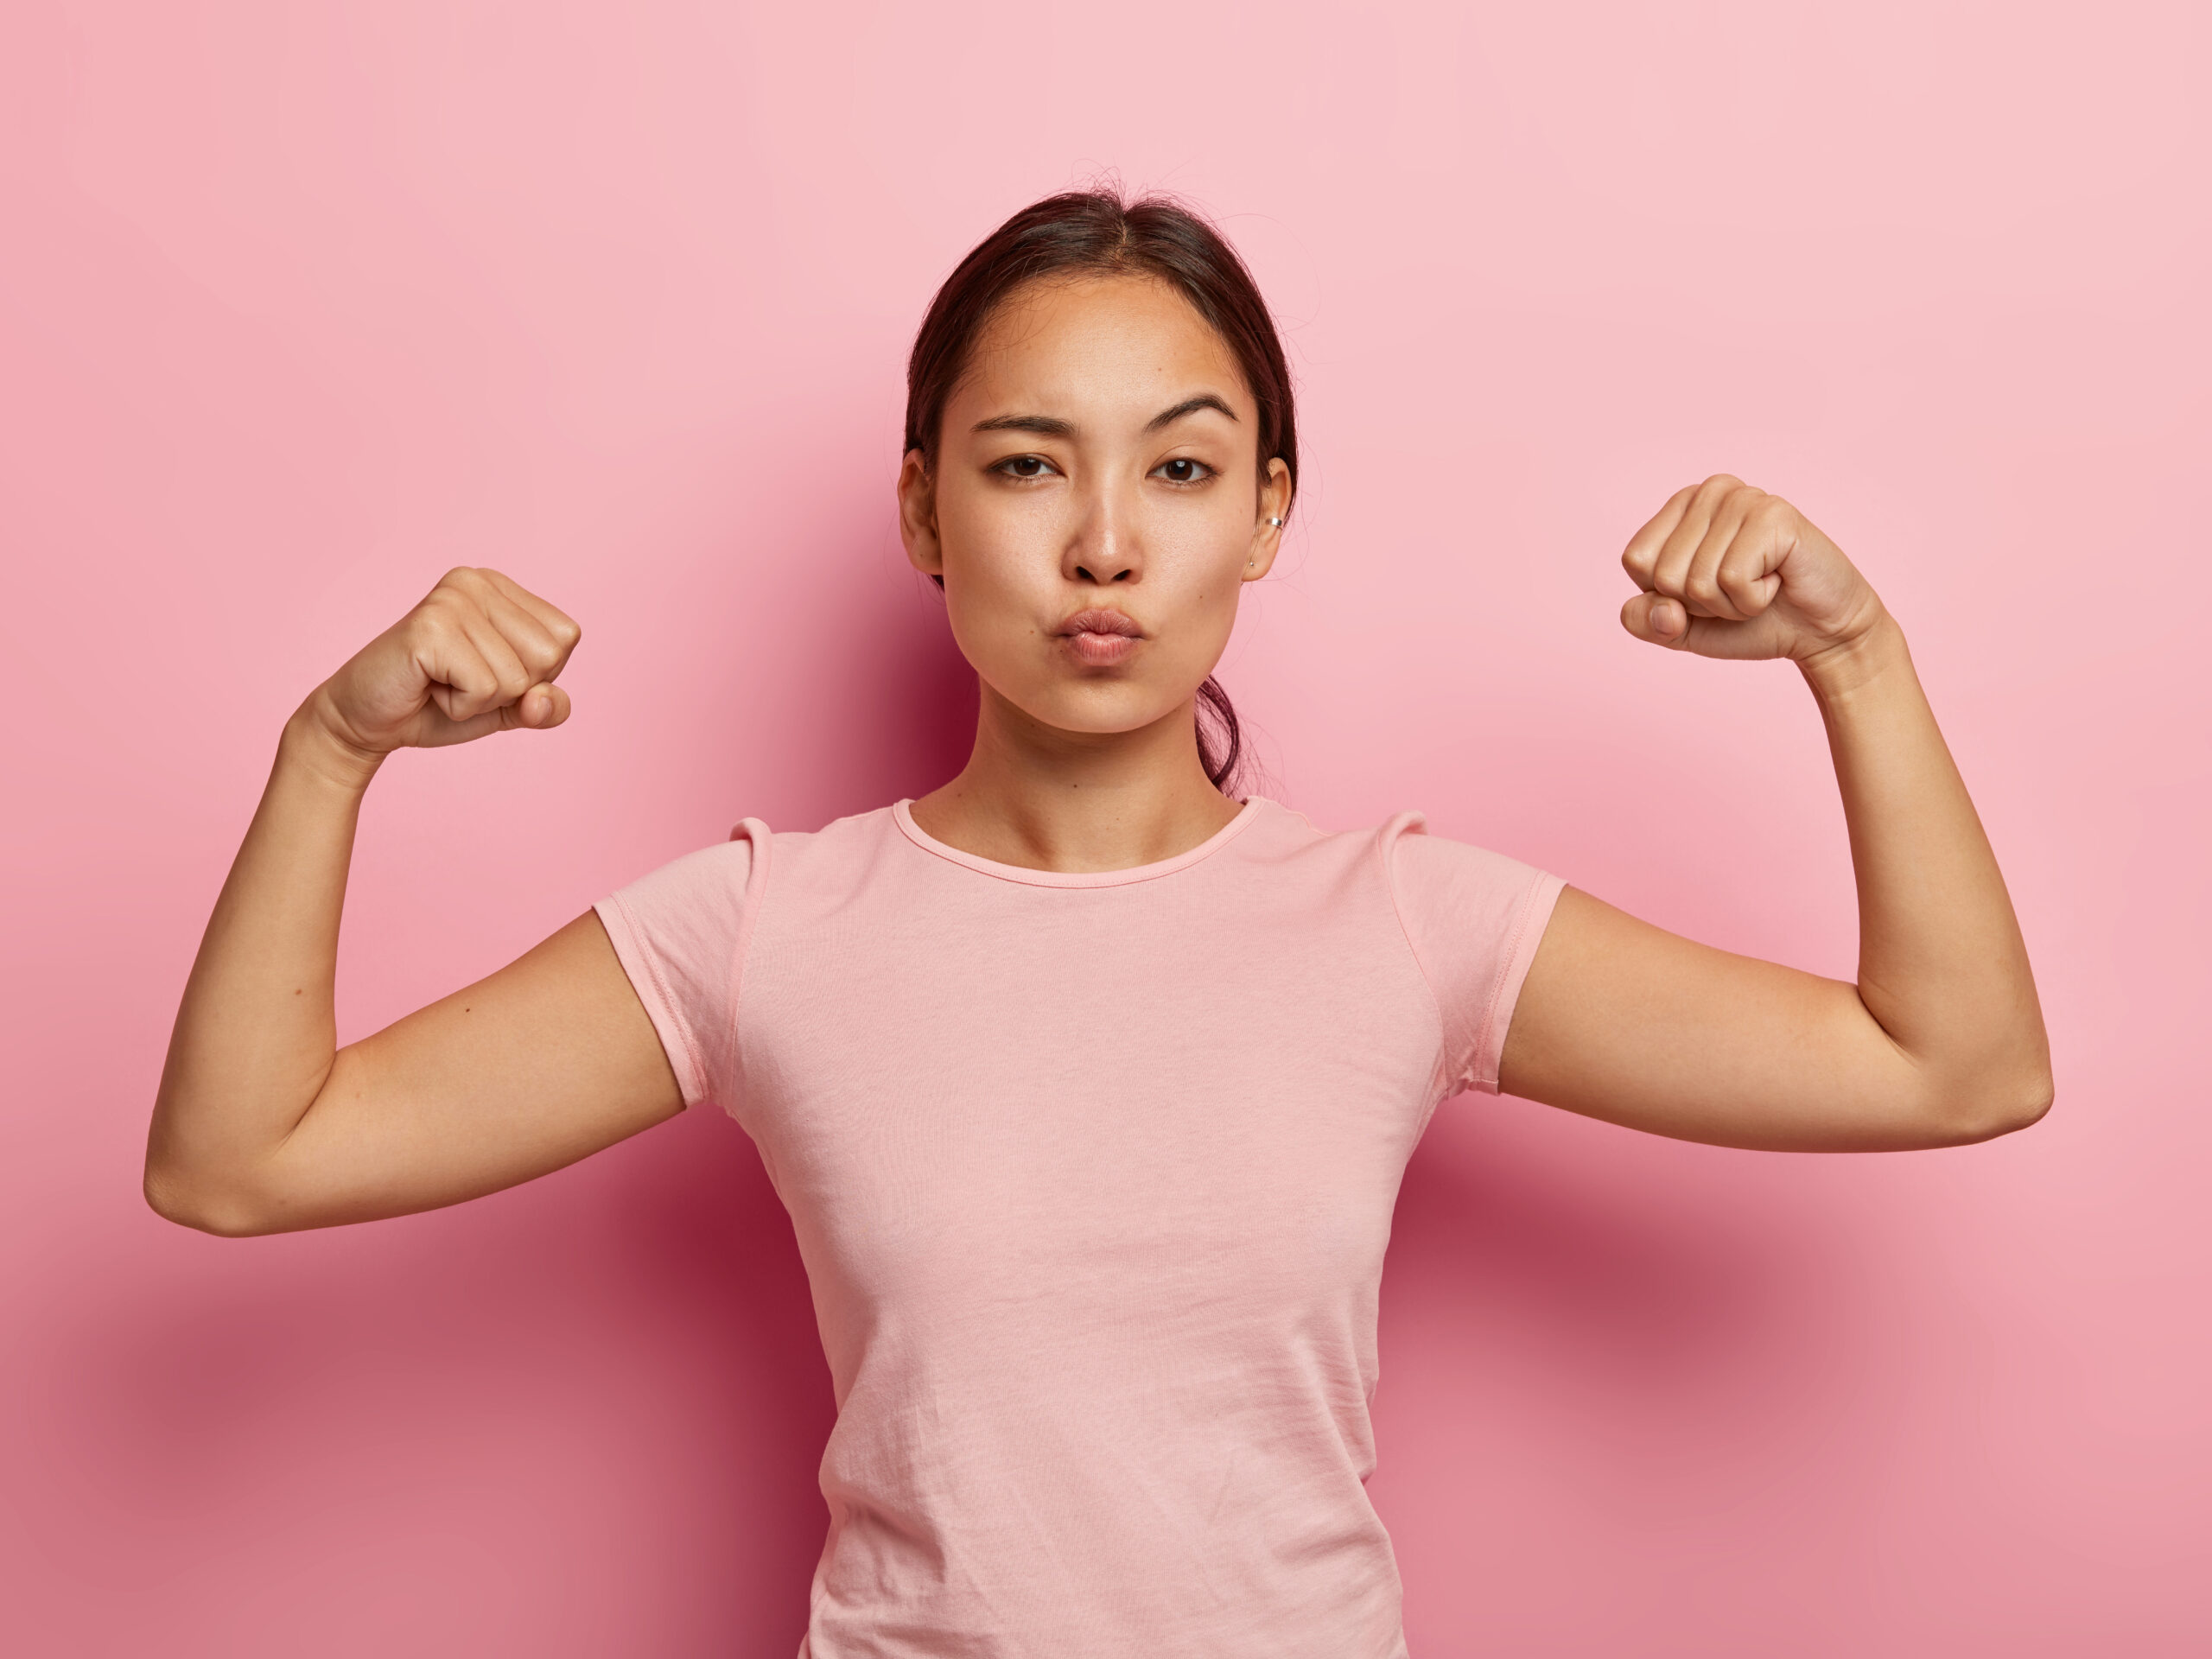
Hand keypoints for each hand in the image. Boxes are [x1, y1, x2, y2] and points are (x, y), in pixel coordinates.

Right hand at [301, 567, 581, 765]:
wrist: (367, 720)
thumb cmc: (437, 706)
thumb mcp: (508, 708)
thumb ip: (545, 707)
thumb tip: (544, 701)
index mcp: (500, 587)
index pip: (566, 637)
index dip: (535, 674)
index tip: (484, 670)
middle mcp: (476, 580)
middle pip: (549, 656)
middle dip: (510, 689)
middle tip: (458, 679)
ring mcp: (452, 599)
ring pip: (518, 678)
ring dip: (481, 700)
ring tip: (440, 682)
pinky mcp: (431, 627)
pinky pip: (485, 688)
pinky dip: (460, 706)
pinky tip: (427, 687)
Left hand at [1620, 476, 1885, 663]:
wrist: (1820, 631)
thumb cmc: (1750, 622)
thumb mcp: (1683, 629)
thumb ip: (1647, 622)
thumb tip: (1661, 609)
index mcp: (1679, 506)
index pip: (1635, 560)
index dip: (1666, 595)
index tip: (1708, 590)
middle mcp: (1708, 491)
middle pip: (1664, 574)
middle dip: (1701, 604)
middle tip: (1740, 590)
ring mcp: (1742, 497)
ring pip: (1697, 580)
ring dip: (1730, 604)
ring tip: (1761, 584)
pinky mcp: (1773, 514)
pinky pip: (1733, 580)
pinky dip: (1754, 599)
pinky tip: (1778, 580)